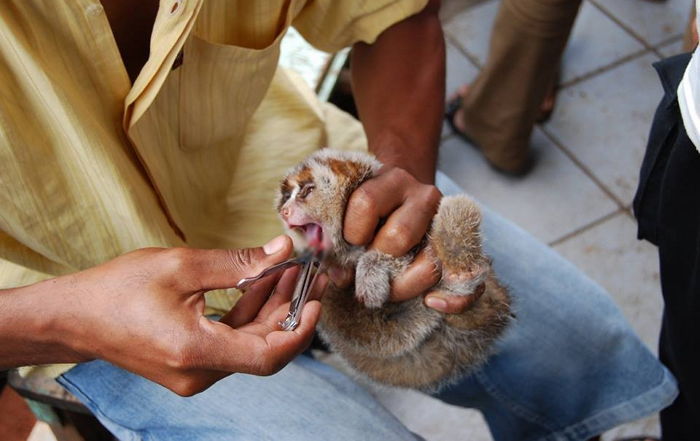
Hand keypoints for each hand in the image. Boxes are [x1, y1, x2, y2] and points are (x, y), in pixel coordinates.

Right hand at [34, 236, 324, 395]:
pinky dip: (247, 315)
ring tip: (289, 271)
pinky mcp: (190, 365)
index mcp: (196, 352)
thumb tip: (282, 251)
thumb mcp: (181, 265)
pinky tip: (260, 283)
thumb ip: (237, 262)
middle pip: (262, 347)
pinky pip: (230, 342)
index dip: (299, 329)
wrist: (73, 317)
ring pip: (248, 344)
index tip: (316, 299)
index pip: (268, 355)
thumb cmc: (118, 289)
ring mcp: (194, 373)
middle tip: (308, 273)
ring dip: (269, 309)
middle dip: (288, 309)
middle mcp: (198, 373)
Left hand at [339, 166, 473, 313]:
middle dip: (376, 261)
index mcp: (391, 180)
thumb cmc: (369, 211)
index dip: (350, 233)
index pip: (366, 202)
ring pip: (429, 263)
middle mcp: (424, 196)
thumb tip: (337, 274)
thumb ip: (337, 234)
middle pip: (399, 236)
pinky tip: (432, 303)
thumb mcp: (350, 208)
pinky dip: (454, 300)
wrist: (403, 198)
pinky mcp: (463, 248)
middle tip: (365, 269)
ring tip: (386, 285)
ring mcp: (448, 225)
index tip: (347, 244)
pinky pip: (469, 282)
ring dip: (402, 284)